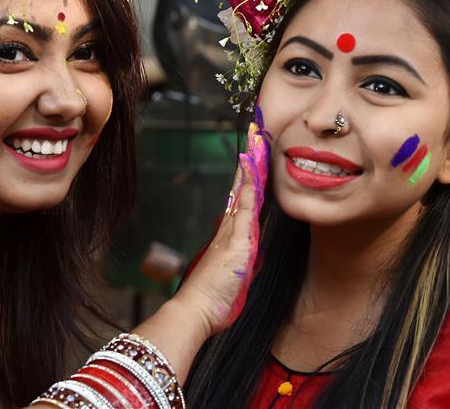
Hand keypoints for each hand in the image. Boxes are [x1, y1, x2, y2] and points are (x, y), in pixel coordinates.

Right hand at [172, 114, 269, 337]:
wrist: (193, 312)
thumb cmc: (211, 301)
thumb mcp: (231, 281)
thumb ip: (239, 269)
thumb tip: (246, 263)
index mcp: (228, 238)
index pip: (241, 202)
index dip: (246, 180)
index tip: (250, 159)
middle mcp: (229, 229)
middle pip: (241, 189)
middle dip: (248, 163)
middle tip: (253, 137)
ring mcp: (232, 233)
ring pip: (244, 191)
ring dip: (250, 166)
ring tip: (256, 141)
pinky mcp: (238, 242)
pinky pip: (246, 207)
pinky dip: (249, 185)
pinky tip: (252, 167)